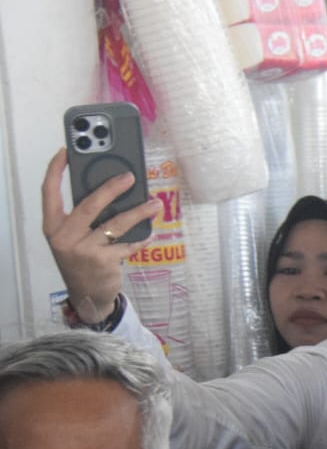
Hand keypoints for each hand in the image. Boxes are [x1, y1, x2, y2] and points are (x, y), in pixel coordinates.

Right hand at [40, 149, 160, 323]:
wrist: (87, 296)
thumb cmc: (81, 260)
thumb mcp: (72, 239)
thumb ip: (81, 219)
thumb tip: (109, 191)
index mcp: (53, 226)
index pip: (49, 192)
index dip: (55, 171)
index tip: (65, 152)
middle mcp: (64, 236)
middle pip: (89, 204)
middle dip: (111, 188)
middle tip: (130, 177)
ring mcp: (83, 249)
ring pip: (115, 223)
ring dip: (139, 212)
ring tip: (155, 204)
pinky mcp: (103, 261)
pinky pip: (127, 244)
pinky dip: (140, 238)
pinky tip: (150, 233)